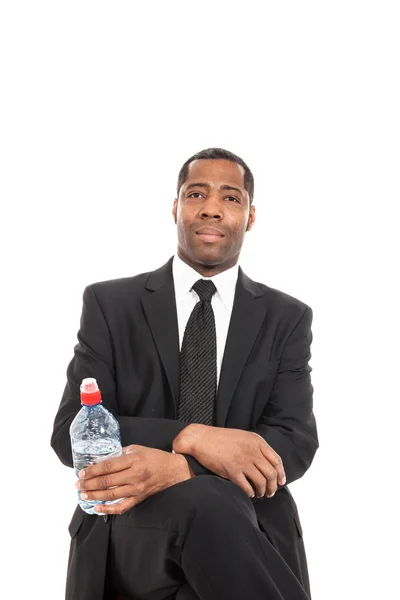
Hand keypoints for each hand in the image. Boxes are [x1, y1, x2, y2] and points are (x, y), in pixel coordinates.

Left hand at [75, 445, 190, 513]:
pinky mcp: (139, 498)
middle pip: (107, 481)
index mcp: (134, 460)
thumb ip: (121, 453)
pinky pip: (121, 507)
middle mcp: (135, 475)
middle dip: (89, 483)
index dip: (93, 470)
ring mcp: (137, 489)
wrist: (174, 471)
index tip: (82, 472)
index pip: (108, 466)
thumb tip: (103, 458)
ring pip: (111, 495)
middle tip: (78, 484)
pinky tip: (97, 508)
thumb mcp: (138, 449)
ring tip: (83, 494)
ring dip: (94, 495)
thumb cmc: (156, 458)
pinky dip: (108, 509)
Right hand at [173, 425, 284, 498]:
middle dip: (273, 486)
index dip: (281, 473)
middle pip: (271, 473)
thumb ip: (255, 447)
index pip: (276, 460)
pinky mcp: (231, 470)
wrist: (201, 439)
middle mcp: (251, 451)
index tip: (281, 481)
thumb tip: (267, 462)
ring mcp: (242, 461)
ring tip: (260, 494)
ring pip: (261, 482)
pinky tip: (249, 494)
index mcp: (256, 441)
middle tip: (271, 492)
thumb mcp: (242, 437)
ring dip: (262, 491)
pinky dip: (250, 493)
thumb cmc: (220, 438)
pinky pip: (247, 487)